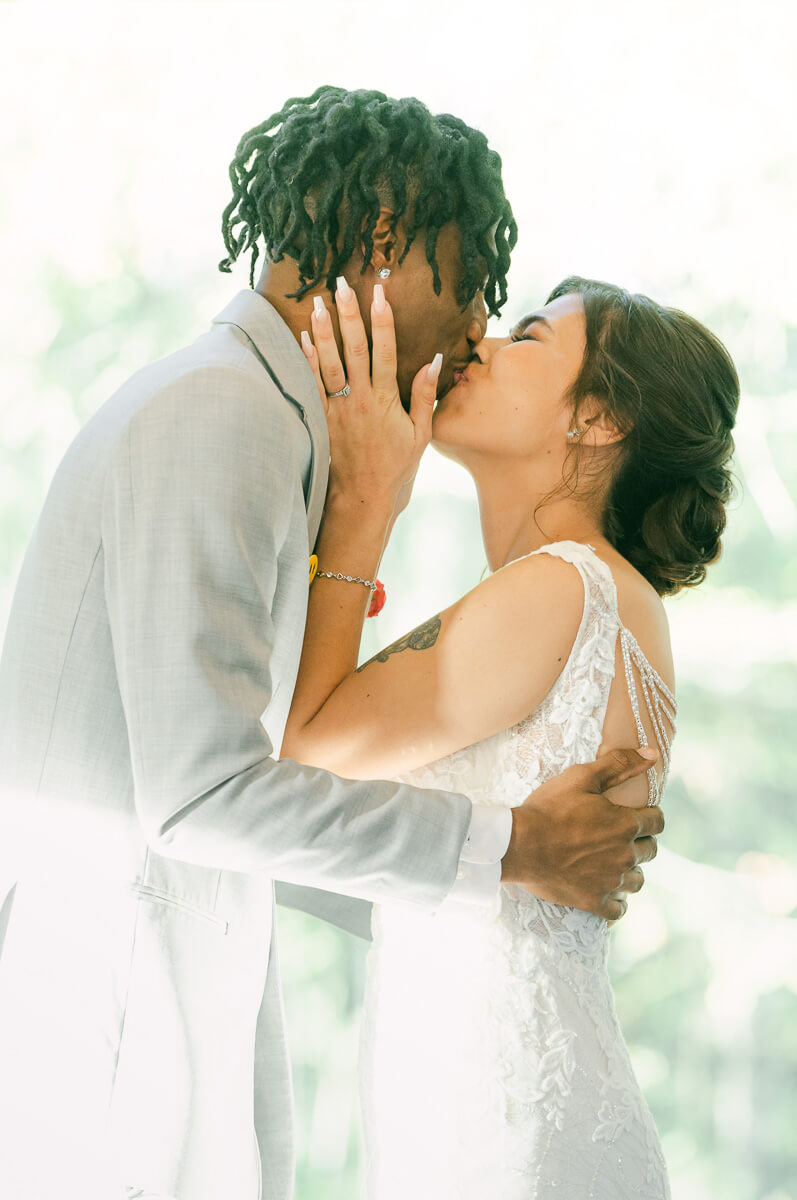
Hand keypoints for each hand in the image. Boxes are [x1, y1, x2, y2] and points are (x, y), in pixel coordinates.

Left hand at [302, 279, 440, 512]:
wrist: (363, 497)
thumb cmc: (396, 467)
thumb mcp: (421, 434)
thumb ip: (424, 396)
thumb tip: (434, 361)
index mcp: (386, 400)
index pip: (384, 351)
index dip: (382, 320)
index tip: (379, 293)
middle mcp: (360, 400)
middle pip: (353, 348)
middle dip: (348, 314)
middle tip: (342, 284)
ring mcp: (339, 408)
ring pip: (328, 362)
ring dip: (322, 331)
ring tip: (318, 302)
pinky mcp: (323, 419)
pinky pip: (313, 384)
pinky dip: (307, 360)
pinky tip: (302, 337)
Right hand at [501, 748, 663, 920]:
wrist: (518, 845)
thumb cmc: (548, 809)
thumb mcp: (582, 777)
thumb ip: (620, 764)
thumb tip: (653, 753)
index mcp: (625, 824)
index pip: (657, 822)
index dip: (648, 816)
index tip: (634, 814)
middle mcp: (625, 855)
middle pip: (649, 851)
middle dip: (639, 842)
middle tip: (617, 836)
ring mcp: (611, 882)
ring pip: (637, 880)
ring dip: (629, 871)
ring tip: (611, 863)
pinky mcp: (594, 902)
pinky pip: (619, 909)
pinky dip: (616, 901)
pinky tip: (605, 891)